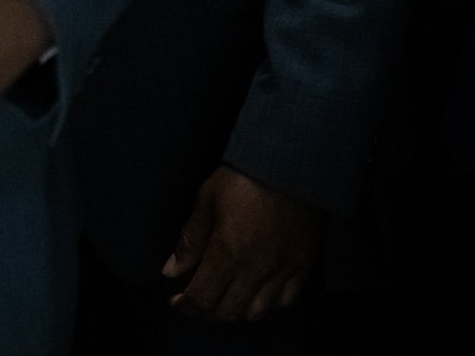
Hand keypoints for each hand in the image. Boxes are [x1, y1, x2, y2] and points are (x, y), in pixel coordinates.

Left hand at [163, 167, 323, 322]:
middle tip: (197, 299)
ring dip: (235, 311)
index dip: (185, 305)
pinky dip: (267, 305)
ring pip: (256, 312)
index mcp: (228, 251)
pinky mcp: (303, 266)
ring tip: (224, 298)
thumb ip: (190, 240)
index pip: (202, 297)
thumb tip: (170, 272)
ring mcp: (283, 270)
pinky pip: (285, 301)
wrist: (291, 161)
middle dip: (206, 311)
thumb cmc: (243, 176)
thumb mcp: (207, 199)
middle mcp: (256, 269)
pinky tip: (257, 294)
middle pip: (228, 311)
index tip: (176, 302)